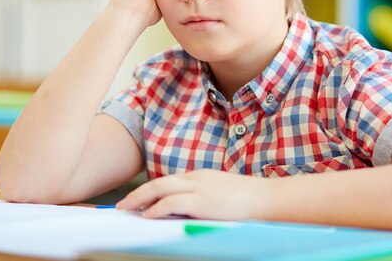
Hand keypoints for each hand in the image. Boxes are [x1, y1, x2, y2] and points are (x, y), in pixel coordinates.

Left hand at [116, 169, 270, 219]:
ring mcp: (199, 188)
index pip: (170, 182)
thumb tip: (189, 212)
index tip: (139, 200)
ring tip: (128, 209)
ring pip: (160, 189)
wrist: (267, 199)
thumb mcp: (223, 194)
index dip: (151, 191)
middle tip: (124, 204)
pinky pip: (171, 203)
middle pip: (159, 182)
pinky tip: (147, 215)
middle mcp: (197, 179)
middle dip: (139, 193)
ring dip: (140, 199)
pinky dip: (156, 208)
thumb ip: (205, 198)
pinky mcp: (201, 201)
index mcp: (202, 177)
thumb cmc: (250, 200)